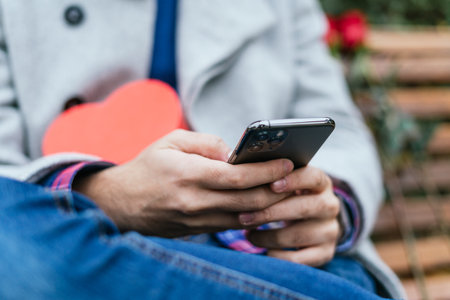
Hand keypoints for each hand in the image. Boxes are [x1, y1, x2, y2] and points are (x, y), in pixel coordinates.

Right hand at [73, 130, 293, 236]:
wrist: (120, 203)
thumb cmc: (148, 166)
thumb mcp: (172, 141)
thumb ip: (207, 143)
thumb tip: (236, 153)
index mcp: (188, 174)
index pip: (239, 176)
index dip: (267, 170)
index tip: (288, 163)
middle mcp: (194, 201)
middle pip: (248, 199)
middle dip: (276, 189)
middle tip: (295, 177)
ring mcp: (196, 221)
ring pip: (244, 216)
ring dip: (268, 205)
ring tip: (285, 190)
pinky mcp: (197, 231)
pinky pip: (231, 224)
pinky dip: (251, 214)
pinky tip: (263, 204)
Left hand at [238, 166, 340, 266]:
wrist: (308, 223)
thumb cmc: (286, 197)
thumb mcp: (284, 184)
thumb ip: (271, 176)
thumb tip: (241, 169)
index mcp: (321, 183)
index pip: (313, 177)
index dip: (293, 180)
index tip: (271, 185)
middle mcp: (330, 205)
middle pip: (304, 207)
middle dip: (270, 213)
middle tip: (244, 217)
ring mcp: (330, 230)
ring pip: (299, 235)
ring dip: (269, 236)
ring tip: (249, 235)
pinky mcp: (326, 253)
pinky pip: (301, 259)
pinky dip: (280, 256)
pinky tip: (265, 251)